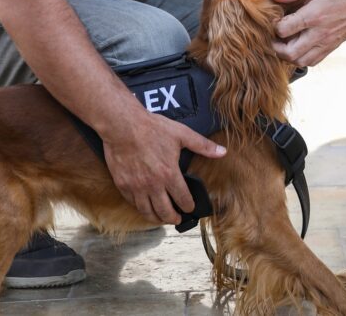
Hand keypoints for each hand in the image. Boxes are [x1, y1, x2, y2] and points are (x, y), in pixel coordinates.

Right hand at [102, 111, 225, 224]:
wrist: (123, 126)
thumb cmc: (152, 128)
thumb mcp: (182, 134)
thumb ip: (203, 145)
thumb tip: (222, 152)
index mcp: (169, 174)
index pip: (183, 199)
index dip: (189, 207)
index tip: (190, 208)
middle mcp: (153, 185)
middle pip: (165, 212)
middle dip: (174, 219)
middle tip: (177, 219)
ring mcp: (136, 187)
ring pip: (147, 212)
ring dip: (156, 218)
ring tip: (161, 218)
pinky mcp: (123, 185)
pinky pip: (132, 203)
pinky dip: (140, 208)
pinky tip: (144, 206)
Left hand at [273, 0, 345, 65]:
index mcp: (313, 15)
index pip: (283, 30)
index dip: (274, 25)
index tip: (276, 18)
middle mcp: (319, 33)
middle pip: (288, 52)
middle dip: (276, 46)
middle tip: (275, 36)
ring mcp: (326, 43)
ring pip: (300, 61)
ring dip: (288, 55)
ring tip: (286, 43)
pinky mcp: (331, 47)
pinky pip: (312, 61)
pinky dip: (301, 58)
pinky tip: (299, 46)